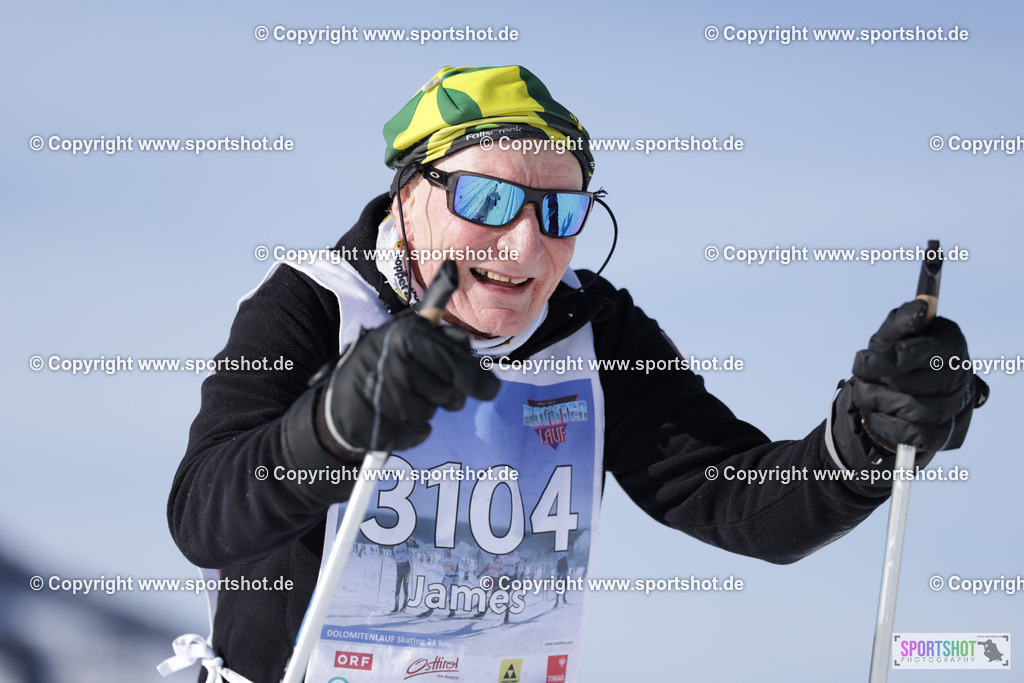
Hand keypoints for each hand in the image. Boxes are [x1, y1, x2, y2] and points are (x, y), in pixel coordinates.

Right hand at [319, 313, 499, 452]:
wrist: (338, 398)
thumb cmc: (380, 362)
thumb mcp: (404, 335)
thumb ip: (440, 337)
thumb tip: (464, 339)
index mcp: (405, 336)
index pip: (458, 364)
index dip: (477, 379)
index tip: (488, 389)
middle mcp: (395, 365)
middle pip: (452, 394)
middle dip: (449, 394)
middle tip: (435, 388)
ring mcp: (385, 399)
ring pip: (432, 413)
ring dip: (425, 409)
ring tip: (402, 397)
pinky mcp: (380, 429)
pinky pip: (419, 433)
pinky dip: (413, 429)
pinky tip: (395, 416)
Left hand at [831, 299, 987, 478]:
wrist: (896, 393)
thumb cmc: (894, 358)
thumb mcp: (891, 336)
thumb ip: (902, 322)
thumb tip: (921, 306)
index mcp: (950, 343)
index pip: (920, 353)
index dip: (884, 360)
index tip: (861, 362)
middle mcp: (960, 375)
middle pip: (913, 384)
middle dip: (876, 383)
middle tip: (862, 379)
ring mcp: (955, 406)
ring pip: (915, 411)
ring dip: (879, 403)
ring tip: (867, 396)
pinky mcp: (945, 434)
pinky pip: (915, 435)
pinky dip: (886, 426)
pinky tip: (877, 415)